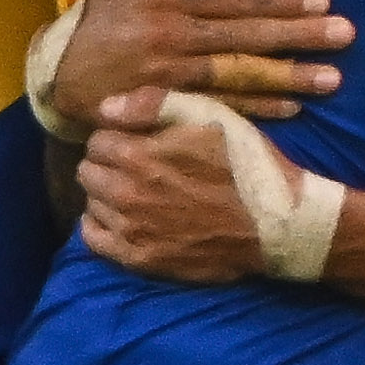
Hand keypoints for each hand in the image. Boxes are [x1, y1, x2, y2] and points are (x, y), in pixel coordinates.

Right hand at [46, 0, 349, 130]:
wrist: (58, 76)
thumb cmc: (98, 19)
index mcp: (169, 0)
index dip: (280, 0)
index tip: (321, 0)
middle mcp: (175, 37)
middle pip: (248, 36)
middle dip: (300, 35)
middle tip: (345, 35)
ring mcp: (172, 76)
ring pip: (241, 74)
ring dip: (289, 76)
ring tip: (331, 77)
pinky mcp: (169, 107)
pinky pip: (221, 108)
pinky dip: (257, 108)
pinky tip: (291, 107)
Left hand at [75, 104, 270, 281]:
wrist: (277, 223)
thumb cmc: (246, 163)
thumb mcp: (209, 115)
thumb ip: (153, 104)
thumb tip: (105, 108)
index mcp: (139, 156)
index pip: (97, 141)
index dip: (119, 136)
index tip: (139, 140)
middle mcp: (127, 194)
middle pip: (88, 171)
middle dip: (108, 163)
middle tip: (137, 164)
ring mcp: (132, 231)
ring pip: (91, 203)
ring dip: (107, 193)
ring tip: (137, 190)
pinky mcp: (141, 259)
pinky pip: (93, 239)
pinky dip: (100, 224)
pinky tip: (122, 217)